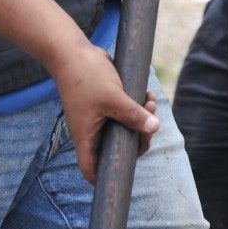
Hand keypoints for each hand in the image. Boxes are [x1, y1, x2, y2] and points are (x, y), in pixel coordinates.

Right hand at [51, 40, 159, 182]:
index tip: (125, 170)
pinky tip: (147, 94)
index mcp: (86, 137)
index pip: (91, 168)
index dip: (104, 177)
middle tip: (151, 120)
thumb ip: (133, 115)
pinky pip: (123, 112)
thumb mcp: (113, 97)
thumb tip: (155, 128)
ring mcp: (96, 117)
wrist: (73, 51)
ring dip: (140, 118)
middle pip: (115, 148)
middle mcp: (90, 130)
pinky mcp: (103, 104)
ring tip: (151, 101)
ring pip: (122, 128)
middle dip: (137, 137)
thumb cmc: (86, 76)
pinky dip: (135, 107)